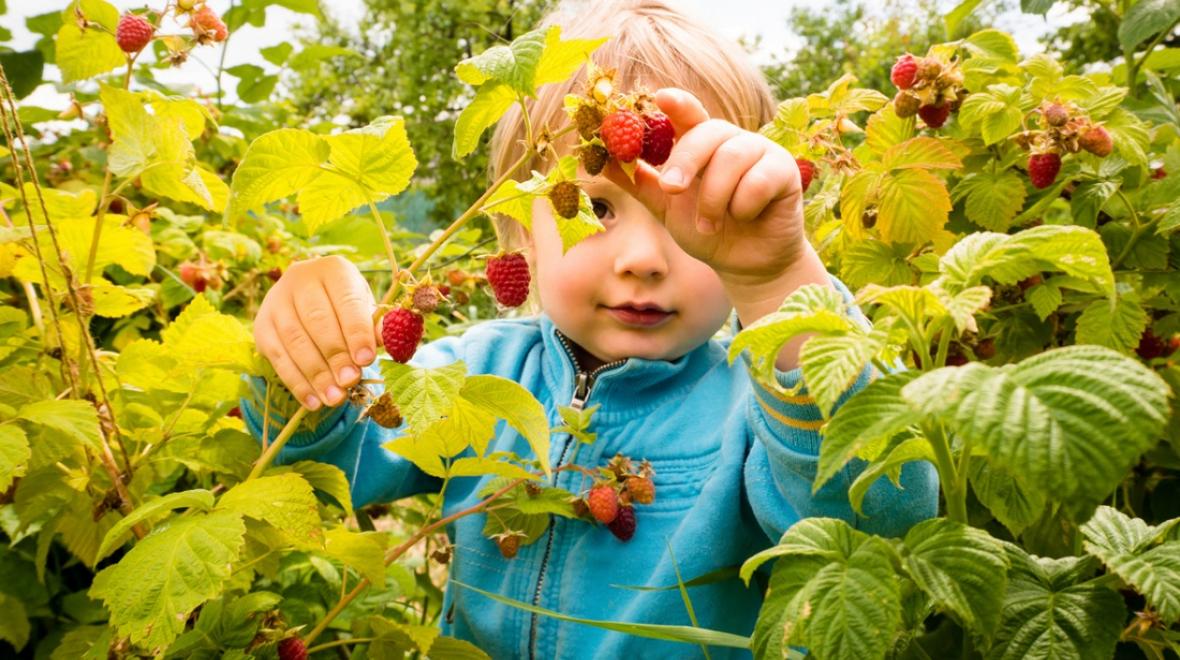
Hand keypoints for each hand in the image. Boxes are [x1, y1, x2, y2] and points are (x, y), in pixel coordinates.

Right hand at [253, 255, 377, 409]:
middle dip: (336, 355)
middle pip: (317, 321)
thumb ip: (375, 326)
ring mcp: (276, 301)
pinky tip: (313, 401)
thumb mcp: (365, 308)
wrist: (307, 297)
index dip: (356, 332)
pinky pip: (278, 357)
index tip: (366, 360)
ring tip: (335, 398)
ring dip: (316, 374)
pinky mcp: (262, 326)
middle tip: (350, 381)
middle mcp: (300, 279)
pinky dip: (296, 382)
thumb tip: (387, 344)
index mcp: (334, 270)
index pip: (346, 301)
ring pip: (295, 340)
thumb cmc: (345, 306)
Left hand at [604, 88, 806, 288]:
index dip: (676, 102)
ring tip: (709, 224)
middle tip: (672, 189)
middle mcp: (731, 140)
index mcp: (702, 144)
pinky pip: (758, 180)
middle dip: (685, 160)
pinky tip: (745, 218)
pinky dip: (743, 205)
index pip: (688, 113)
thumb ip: (639, 184)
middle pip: (708, 131)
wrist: (744, 264)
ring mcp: (760, 152)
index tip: (658, 97)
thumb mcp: (666, 209)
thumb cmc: (707, 230)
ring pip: (732, 157)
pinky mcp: (784, 171)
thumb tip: (600, 163)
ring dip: (714, 197)